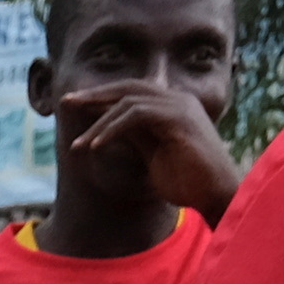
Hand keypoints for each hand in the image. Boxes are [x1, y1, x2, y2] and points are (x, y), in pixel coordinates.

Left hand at [47, 76, 237, 217]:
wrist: (218, 196)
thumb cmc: (188, 182)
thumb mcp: (153, 153)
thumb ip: (135, 135)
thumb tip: (107, 127)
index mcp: (172, 105)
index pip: (131, 92)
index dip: (101, 96)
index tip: (74, 105)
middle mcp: (176, 99)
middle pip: (127, 87)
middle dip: (94, 94)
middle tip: (65, 102)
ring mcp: (179, 106)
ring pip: (128, 101)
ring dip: (99, 122)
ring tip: (78, 145)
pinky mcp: (178, 119)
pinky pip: (136, 114)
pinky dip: (112, 129)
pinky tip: (96, 146)